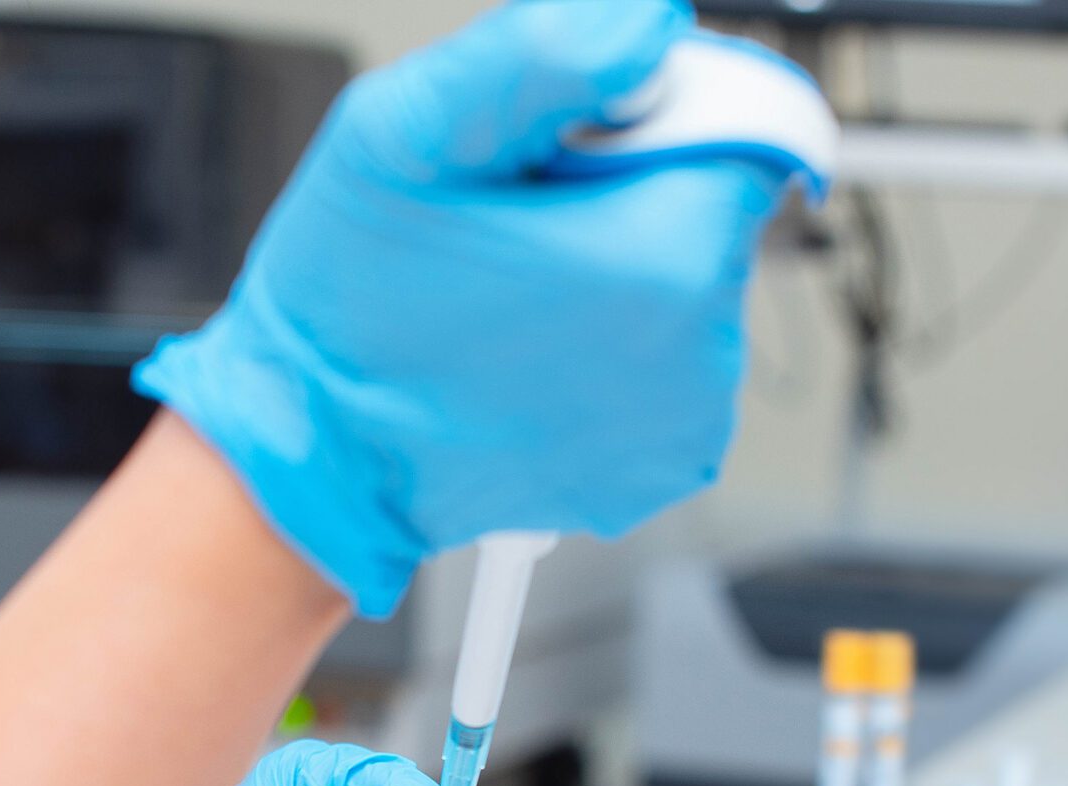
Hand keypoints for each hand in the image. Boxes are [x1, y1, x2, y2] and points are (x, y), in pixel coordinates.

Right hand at [135, 1, 787, 617]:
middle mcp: (699, 351)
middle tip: (521, 219)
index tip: (576, 135)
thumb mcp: (404, 134)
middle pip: (714, 205)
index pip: (747, 122)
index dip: (663, 106)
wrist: (320, 454)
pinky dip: (619, 341)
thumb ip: (538, 56)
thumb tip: (648, 24)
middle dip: (634, 188)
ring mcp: (688, 420)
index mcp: (662, 255)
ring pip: (693, 282)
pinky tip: (533, 348)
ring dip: (624, 266)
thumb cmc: (348, 307)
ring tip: (514, 295)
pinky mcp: (666, 459)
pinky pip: (671, 360)